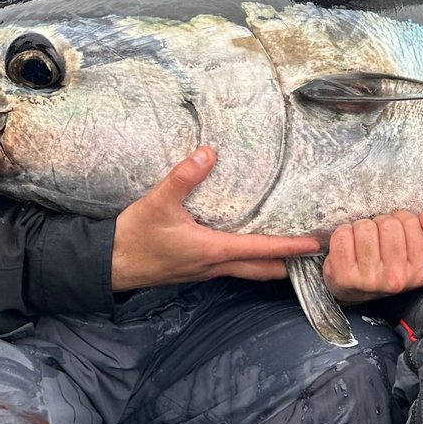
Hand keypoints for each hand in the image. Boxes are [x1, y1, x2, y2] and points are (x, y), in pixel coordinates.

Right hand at [111, 146, 321, 291]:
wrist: (108, 265)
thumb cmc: (134, 237)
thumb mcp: (157, 203)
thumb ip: (183, 177)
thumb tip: (208, 152)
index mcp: (213, 250)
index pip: (261, 249)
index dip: (288, 247)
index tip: (312, 245)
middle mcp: (215, 265)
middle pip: (261, 269)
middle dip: (289, 264)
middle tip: (313, 257)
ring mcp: (206, 271)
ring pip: (248, 271)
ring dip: (271, 264)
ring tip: (291, 253)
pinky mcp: (196, 269)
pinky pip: (232, 267)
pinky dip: (250, 260)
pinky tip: (251, 248)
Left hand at [324, 210, 422, 302]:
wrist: (356, 291)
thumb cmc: (390, 264)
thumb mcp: (419, 250)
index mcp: (419, 271)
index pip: (411, 223)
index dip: (401, 220)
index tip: (396, 233)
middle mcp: (396, 279)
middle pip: (387, 224)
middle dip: (380, 223)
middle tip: (377, 238)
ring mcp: (369, 280)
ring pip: (365, 228)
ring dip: (361, 228)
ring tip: (362, 243)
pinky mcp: (344, 277)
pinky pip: (342, 236)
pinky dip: (342, 234)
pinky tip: (348, 247)